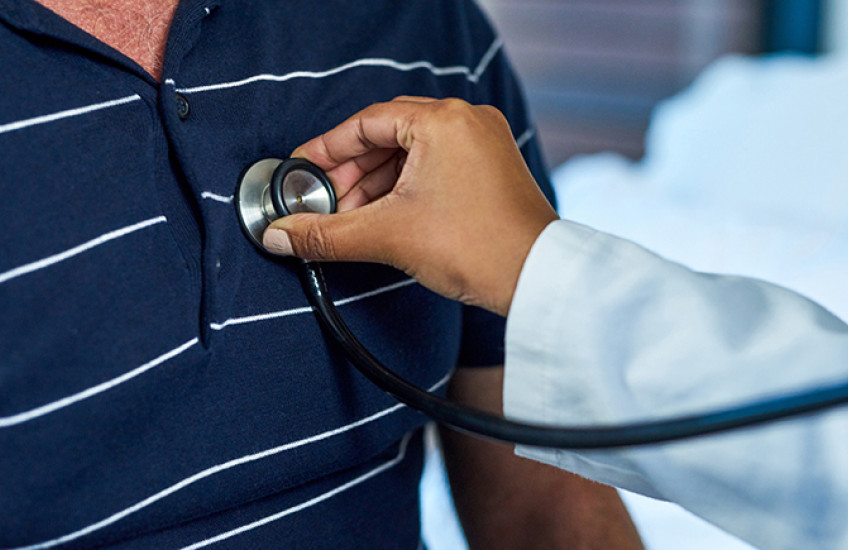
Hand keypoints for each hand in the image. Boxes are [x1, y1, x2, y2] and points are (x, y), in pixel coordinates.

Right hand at [263, 97, 557, 315]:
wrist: (538, 279)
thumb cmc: (477, 247)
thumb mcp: (388, 236)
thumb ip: (325, 234)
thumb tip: (279, 235)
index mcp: (443, 120)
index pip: (365, 124)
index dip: (326, 150)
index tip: (301, 172)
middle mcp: (467, 121)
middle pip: (388, 137)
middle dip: (350, 173)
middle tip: (323, 202)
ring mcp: (484, 143)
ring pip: (412, 153)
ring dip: (376, 184)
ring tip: (351, 217)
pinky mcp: (492, 167)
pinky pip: (436, 165)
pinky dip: (406, 187)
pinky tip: (385, 215)